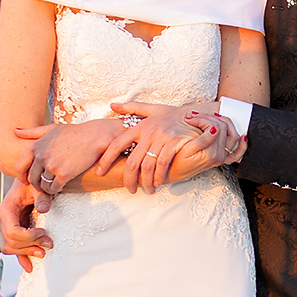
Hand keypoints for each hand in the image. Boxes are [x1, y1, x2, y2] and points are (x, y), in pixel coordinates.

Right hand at [0, 177, 51, 272]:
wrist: (26, 182)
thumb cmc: (31, 184)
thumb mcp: (38, 187)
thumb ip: (41, 197)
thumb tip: (44, 209)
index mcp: (6, 210)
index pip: (12, 231)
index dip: (28, 236)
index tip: (43, 232)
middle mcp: (2, 221)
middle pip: (10, 243)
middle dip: (30, 246)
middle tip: (49, 243)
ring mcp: (5, 228)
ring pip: (9, 248)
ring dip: (26, 252)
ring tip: (44, 252)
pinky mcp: (11, 232)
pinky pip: (12, 248)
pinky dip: (21, 257)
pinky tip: (30, 266)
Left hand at [14, 119, 123, 209]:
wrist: (96, 136)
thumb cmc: (75, 132)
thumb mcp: (52, 129)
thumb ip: (33, 132)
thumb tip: (15, 130)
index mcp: (36, 146)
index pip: (20, 167)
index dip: (22, 176)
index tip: (27, 180)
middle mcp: (41, 156)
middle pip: (32, 178)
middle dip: (36, 184)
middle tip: (44, 185)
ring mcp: (52, 166)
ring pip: (42, 185)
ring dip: (47, 188)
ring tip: (54, 185)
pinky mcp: (63, 174)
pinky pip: (54, 188)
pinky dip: (56, 190)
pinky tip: (61, 186)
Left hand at [104, 102, 242, 191]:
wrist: (197, 115)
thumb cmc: (173, 115)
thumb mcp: (152, 110)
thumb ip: (132, 108)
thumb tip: (112, 106)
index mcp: (139, 126)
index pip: (116, 144)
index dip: (106, 159)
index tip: (99, 172)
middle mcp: (148, 132)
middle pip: (131, 161)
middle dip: (128, 179)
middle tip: (129, 189)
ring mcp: (161, 137)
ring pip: (146, 165)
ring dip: (145, 181)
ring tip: (146, 189)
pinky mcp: (174, 142)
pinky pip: (162, 163)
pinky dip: (158, 175)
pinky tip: (158, 182)